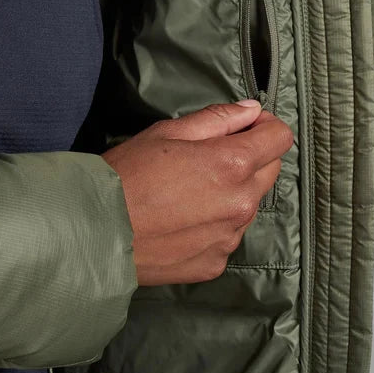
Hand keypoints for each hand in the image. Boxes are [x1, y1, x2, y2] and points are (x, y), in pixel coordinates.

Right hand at [102, 101, 293, 285]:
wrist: (93, 232)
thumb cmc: (127, 173)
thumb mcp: (168, 133)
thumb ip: (218, 118)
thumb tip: (252, 110)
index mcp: (233, 164)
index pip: (280, 138)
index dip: (266, 126)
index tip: (247, 126)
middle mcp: (241, 203)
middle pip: (270, 171)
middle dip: (251, 157)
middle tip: (211, 157)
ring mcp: (230, 237)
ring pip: (249, 204)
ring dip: (233, 193)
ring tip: (190, 192)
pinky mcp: (215, 262)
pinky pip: (228, 235)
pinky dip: (215, 224)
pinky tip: (183, 221)